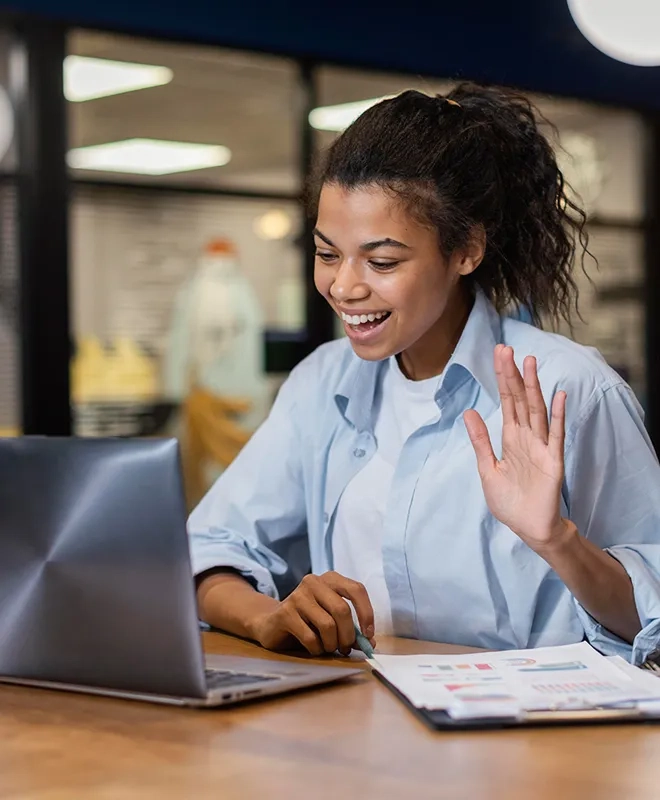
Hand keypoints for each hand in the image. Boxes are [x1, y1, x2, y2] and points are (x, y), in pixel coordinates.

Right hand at [251, 571, 375, 655]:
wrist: (271, 623)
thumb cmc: (308, 621)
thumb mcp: (332, 621)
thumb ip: (351, 629)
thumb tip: (370, 643)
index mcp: (330, 579)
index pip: (356, 589)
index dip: (367, 613)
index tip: (368, 634)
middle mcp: (313, 582)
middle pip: (342, 610)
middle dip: (348, 635)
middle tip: (346, 649)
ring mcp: (297, 596)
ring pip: (327, 625)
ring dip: (332, 644)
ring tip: (328, 648)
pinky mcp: (285, 613)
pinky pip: (310, 637)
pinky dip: (316, 649)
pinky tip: (314, 648)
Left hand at [463, 344, 571, 553]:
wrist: (528, 528)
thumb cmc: (510, 501)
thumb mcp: (487, 468)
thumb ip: (480, 441)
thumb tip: (469, 412)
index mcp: (510, 438)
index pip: (507, 402)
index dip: (503, 379)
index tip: (499, 355)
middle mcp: (527, 437)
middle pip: (520, 399)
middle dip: (513, 375)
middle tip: (506, 348)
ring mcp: (541, 447)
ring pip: (537, 410)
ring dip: (534, 387)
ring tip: (530, 363)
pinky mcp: (553, 461)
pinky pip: (555, 434)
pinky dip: (557, 415)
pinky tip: (558, 395)